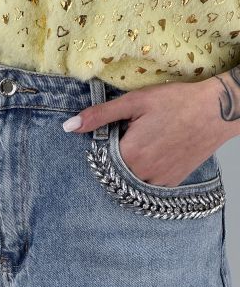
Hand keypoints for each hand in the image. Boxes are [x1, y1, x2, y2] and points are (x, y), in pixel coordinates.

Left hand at [62, 77, 237, 187]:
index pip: (100, 160)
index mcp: (129, 154)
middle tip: (132, 136)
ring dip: (130, 167)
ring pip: (130, 180)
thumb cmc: (176, 102)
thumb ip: (99, 116)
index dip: (103, 146)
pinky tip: (155, 154)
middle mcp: (142, 174)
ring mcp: (158, 181)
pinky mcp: (171, 183)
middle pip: (114, 172)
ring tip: (145, 144)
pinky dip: (145, 173)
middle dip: (116, 157)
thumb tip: (69, 127)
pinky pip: (148, 184)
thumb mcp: (134, 102)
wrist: (216, 111)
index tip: (116, 133)